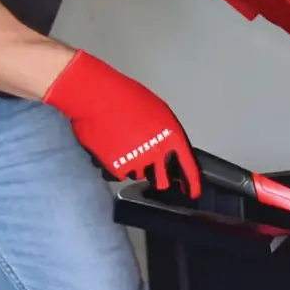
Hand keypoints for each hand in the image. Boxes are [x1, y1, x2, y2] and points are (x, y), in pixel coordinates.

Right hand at [43, 52, 200, 197]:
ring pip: (139, 175)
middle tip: (148, 167)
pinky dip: (115, 166)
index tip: (193, 192)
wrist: (96, 97)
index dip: (192, 184)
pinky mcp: (117, 168)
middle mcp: (157, 152)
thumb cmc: (125, 97)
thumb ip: (166, 133)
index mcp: (171, 136)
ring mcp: (137, 162)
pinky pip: (119, 174)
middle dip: (157, 177)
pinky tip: (111, 148)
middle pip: (163, 181)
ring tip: (122, 144)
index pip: (188, 168)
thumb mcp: (158, 111)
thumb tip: (169, 149)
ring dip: (133, 166)